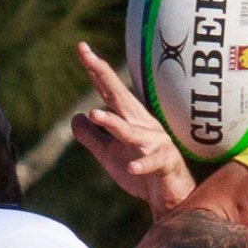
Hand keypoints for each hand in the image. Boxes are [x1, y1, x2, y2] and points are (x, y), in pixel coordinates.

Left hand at [69, 42, 196, 215]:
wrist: (172, 199)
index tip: (82, 48)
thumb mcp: (109, 155)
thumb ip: (92, 137)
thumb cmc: (142, 175)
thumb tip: (76, 116)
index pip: (109, 92)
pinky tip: (131, 168)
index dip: (96, 71)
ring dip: (114, 123)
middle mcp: (142, 126)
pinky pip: (153, 162)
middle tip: (89, 57)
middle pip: (120, 98)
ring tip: (95, 114)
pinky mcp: (166, 163)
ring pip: (132, 131)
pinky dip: (142, 165)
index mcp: (129, 121)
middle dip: (105, 76)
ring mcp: (156, 143)